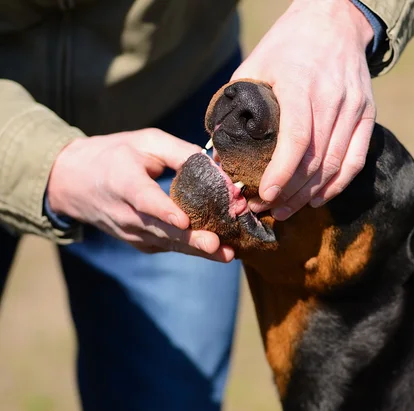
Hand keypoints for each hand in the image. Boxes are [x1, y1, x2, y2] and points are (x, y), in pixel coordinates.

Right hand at [47, 128, 234, 261]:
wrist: (72, 182)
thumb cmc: (115, 155)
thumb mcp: (145, 142)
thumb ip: (180, 152)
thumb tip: (216, 168)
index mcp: (123, 181)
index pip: (144, 200)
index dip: (163, 211)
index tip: (184, 221)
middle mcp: (124, 213)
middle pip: (160, 229)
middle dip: (190, 239)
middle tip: (217, 245)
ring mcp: (130, 232)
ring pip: (167, 243)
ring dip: (197, 249)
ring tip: (226, 254)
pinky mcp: (139, 242)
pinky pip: (167, 246)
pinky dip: (190, 249)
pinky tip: (217, 251)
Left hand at [233, 0, 375, 219]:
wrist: (334, 22)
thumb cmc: (287, 44)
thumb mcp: (255, 63)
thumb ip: (236, 103)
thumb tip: (218, 147)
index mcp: (302, 84)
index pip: (297, 139)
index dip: (281, 173)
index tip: (264, 195)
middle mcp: (333, 98)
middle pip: (316, 159)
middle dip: (290, 192)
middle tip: (267, 209)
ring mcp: (354, 108)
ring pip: (336, 164)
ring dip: (310, 194)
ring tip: (287, 210)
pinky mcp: (367, 114)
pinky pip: (356, 160)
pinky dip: (337, 185)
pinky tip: (318, 198)